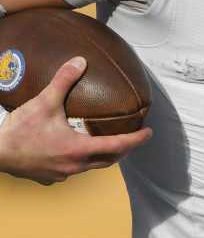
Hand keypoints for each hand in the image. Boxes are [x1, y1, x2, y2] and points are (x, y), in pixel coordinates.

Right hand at [0, 56, 151, 184]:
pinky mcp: (49, 177)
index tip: (149, 133)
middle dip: (123, 148)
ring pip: (91, 166)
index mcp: (78, 149)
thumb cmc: (20, 130)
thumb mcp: (44, 102)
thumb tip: (81, 61)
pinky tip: (77, 149)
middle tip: (132, 136)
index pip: (117, 146)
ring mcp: (61, 174)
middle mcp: (74, 166)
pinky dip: (83, 159)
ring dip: (103, 155)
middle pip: (107, 160)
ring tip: (107, 141)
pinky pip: (73, 169)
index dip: (135, 140)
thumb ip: (64, 81)